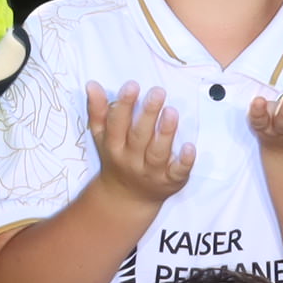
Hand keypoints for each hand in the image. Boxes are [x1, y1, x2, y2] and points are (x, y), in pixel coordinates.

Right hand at [82, 85, 195, 210]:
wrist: (126, 198)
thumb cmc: (116, 159)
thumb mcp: (102, 137)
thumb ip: (98, 111)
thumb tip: (92, 84)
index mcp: (114, 146)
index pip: (117, 124)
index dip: (124, 104)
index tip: (132, 85)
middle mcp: (131, 160)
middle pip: (139, 136)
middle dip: (148, 114)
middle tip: (158, 92)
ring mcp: (151, 172)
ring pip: (158, 153)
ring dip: (166, 133)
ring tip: (172, 111)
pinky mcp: (170, 180)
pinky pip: (177, 172)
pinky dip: (184, 161)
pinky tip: (189, 147)